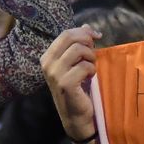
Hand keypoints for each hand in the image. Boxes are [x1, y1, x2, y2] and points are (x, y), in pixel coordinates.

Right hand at [42, 26, 100, 143]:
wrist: (76, 116)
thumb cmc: (77, 89)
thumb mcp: (76, 63)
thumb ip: (79, 44)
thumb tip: (86, 26)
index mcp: (47, 57)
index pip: (66, 34)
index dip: (84, 32)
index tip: (97, 37)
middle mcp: (47, 64)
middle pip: (71, 38)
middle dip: (88, 43)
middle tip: (93, 56)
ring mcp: (54, 74)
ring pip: (79, 50)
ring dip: (91, 58)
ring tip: (91, 68)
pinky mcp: (65, 84)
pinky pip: (84, 66)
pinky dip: (92, 70)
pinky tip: (89, 78)